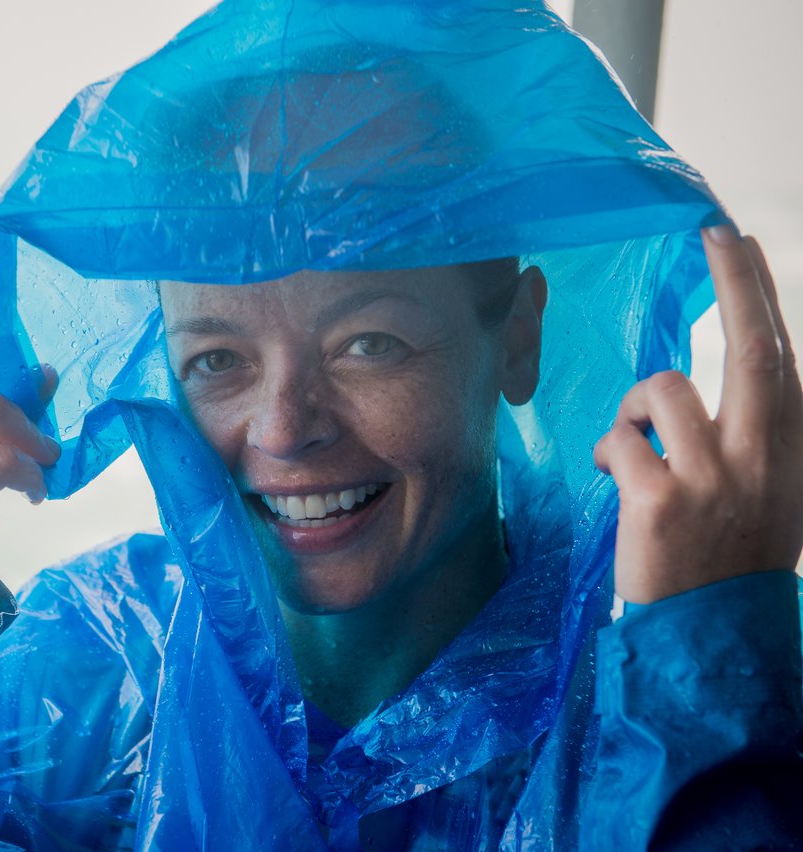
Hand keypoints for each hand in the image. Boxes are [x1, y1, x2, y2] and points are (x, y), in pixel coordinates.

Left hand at [594, 226, 802, 603]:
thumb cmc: (736, 560)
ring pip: (662, 390)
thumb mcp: (771, 493)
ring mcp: (715, 478)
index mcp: (790, 450)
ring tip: (632, 446)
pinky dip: (610, 448)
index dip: (759, 294)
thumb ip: (757, 435)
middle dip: (736, 281)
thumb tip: (736, 379)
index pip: (781, 357)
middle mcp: (764, 456)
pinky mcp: (661, 500)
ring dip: (633, 407)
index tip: (739, 240)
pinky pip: (621, 440)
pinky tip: (616, 478)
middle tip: (714, 230)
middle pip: (754, 349)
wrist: (717, 638)